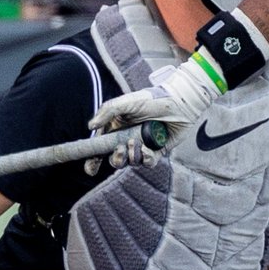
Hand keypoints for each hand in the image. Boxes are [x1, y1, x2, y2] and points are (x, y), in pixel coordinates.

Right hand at [86, 58, 218, 171]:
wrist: (178, 104)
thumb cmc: (151, 100)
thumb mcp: (126, 102)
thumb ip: (107, 112)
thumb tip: (90, 127)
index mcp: (115, 129)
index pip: (100, 149)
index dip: (93, 161)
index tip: (91, 169)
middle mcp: (126, 140)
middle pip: (115, 160)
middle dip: (116, 159)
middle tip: (121, 148)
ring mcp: (142, 146)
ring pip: (130, 163)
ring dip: (131, 156)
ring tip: (136, 142)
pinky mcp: (157, 151)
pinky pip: (147, 163)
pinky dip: (146, 159)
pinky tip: (149, 148)